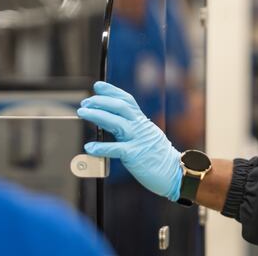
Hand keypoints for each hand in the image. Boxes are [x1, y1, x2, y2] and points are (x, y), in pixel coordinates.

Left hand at [77, 81, 182, 201]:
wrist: (175, 171)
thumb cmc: (158, 157)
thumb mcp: (147, 137)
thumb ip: (131, 129)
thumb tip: (111, 124)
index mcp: (142, 122)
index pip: (127, 101)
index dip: (112, 91)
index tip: (98, 86)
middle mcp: (140, 127)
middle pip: (120, 107)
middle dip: (101, 101)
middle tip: (85, 102)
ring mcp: (138, 140)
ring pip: (116, 122)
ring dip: (98, 115)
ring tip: (82, 112)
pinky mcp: (135, 155)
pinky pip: (116, 149)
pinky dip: (101, 147)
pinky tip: (90, 147)